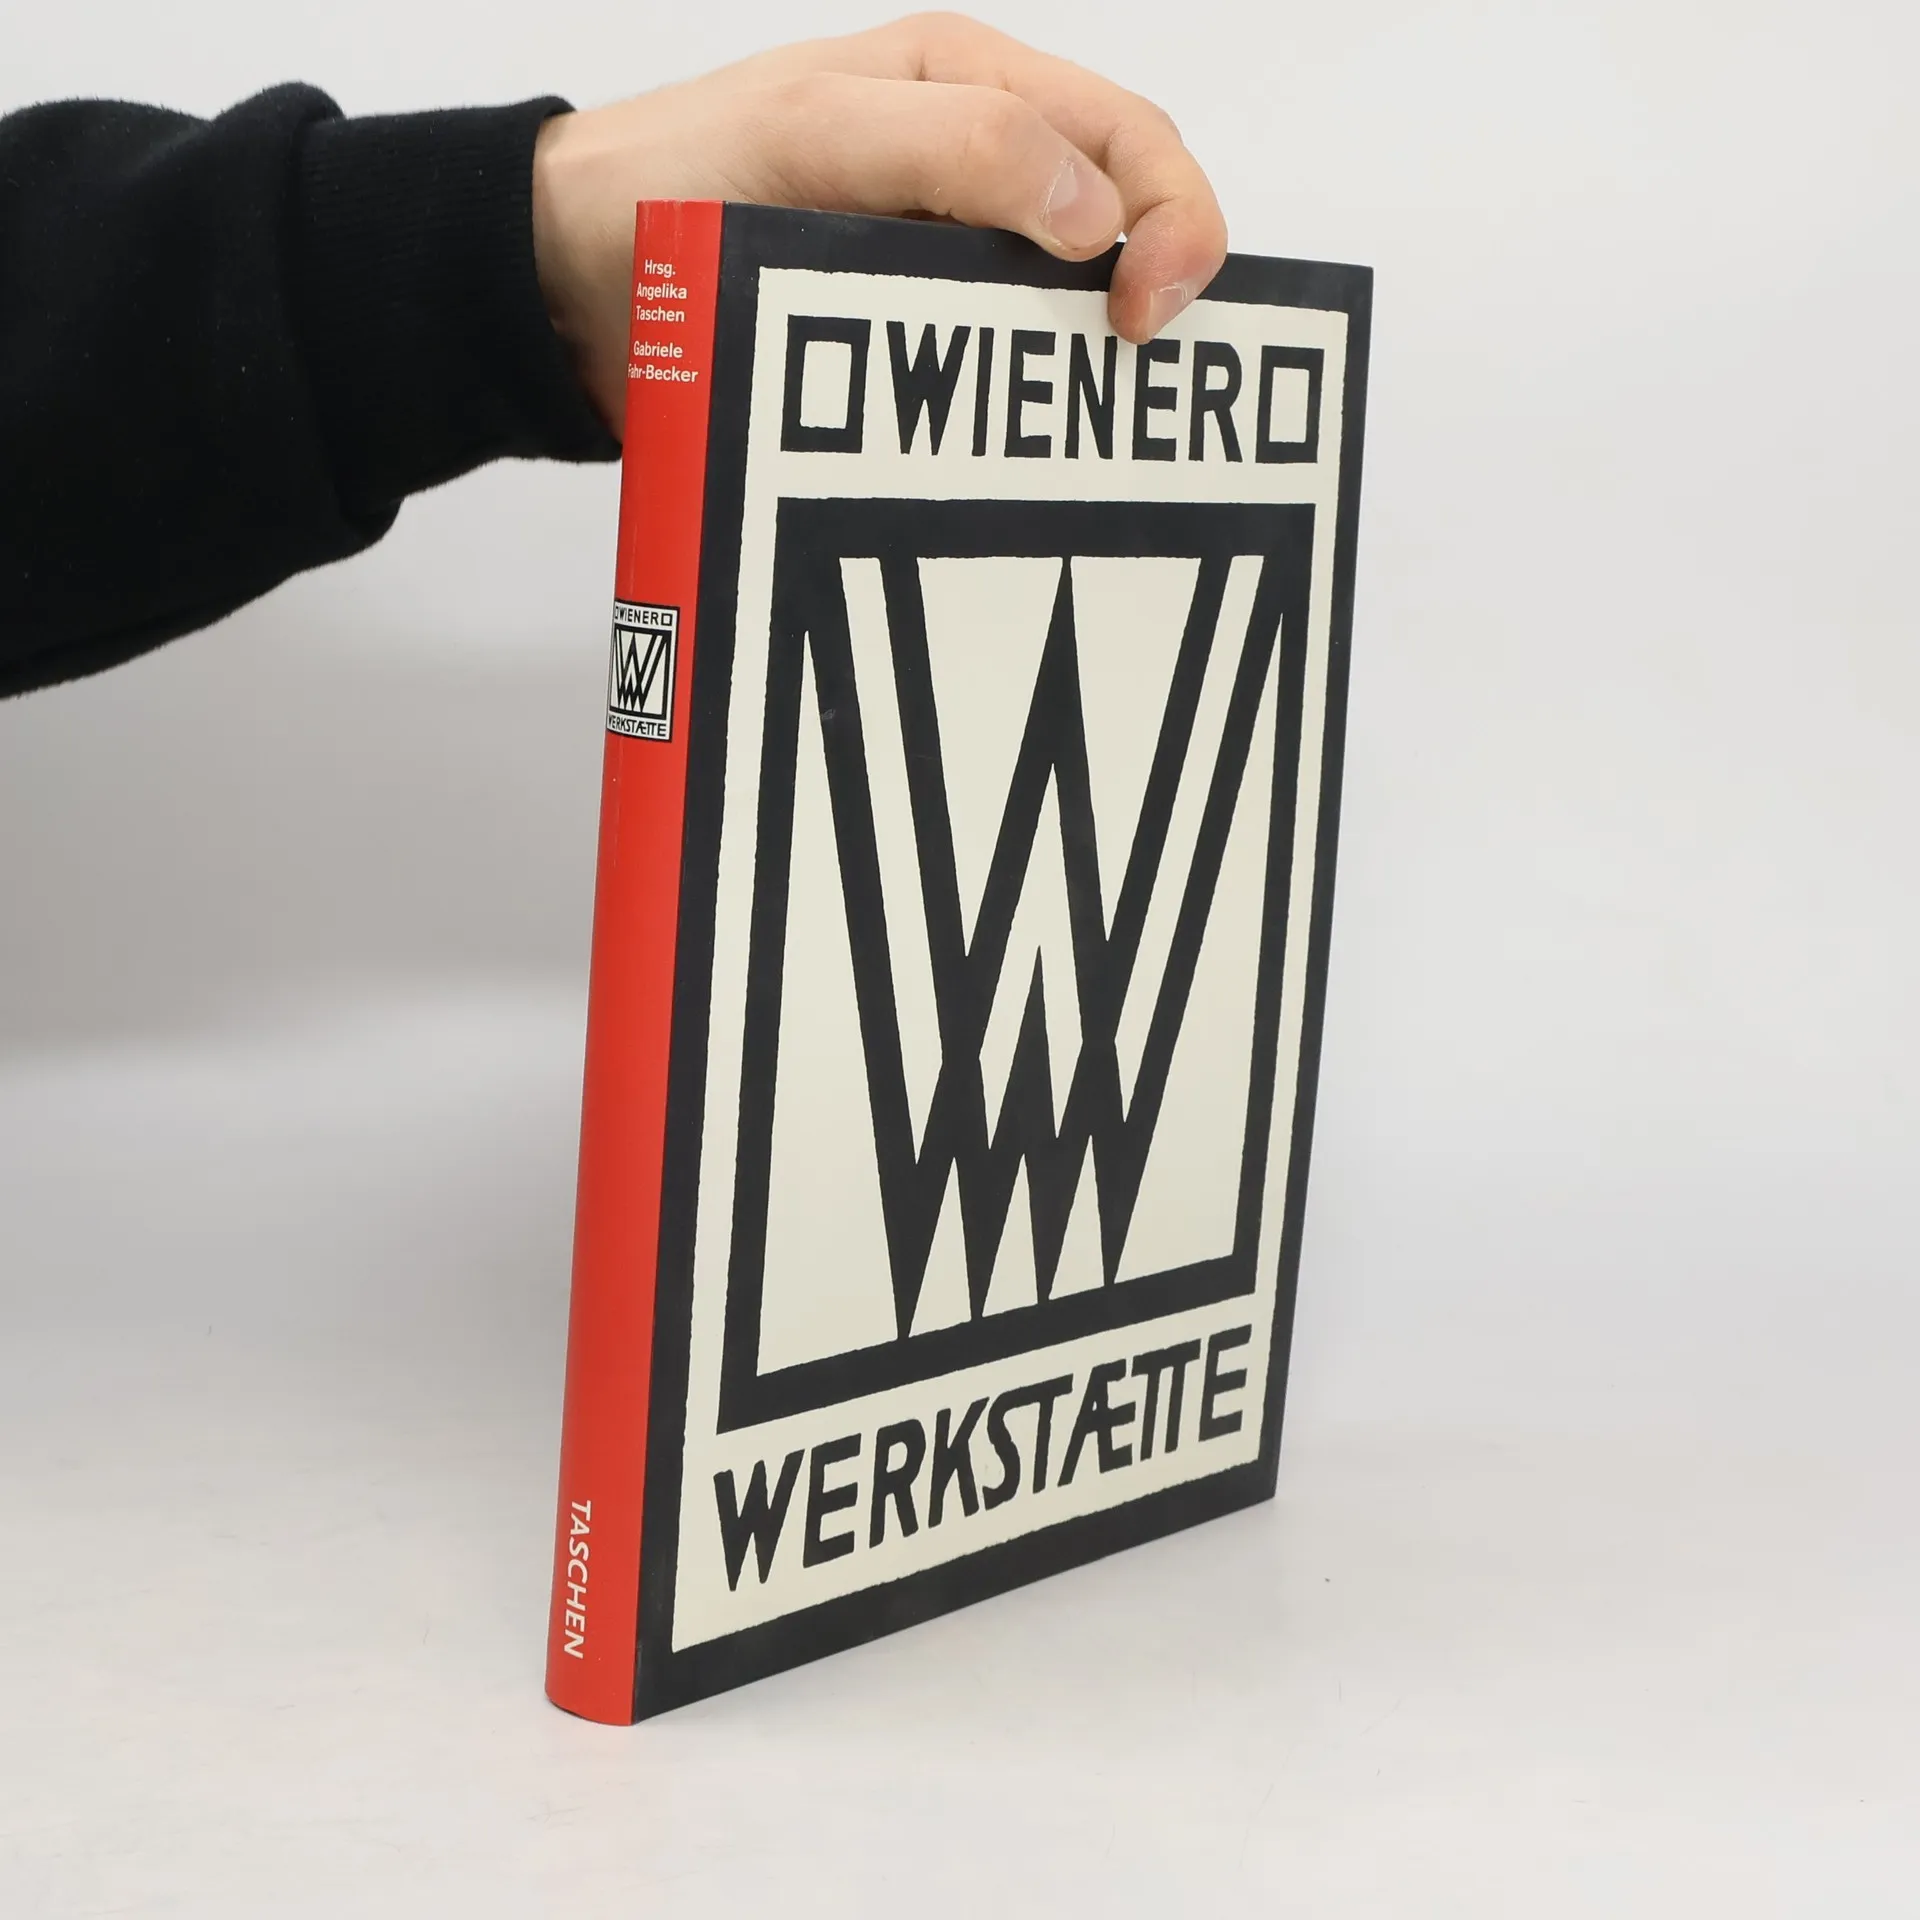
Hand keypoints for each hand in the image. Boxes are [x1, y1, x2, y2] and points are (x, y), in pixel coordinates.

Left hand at [530, 12, 1228, 432]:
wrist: (569, 275)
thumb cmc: (675, 175)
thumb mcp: (816, 130)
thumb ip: (959, 146)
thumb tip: (1096, 218)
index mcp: (969, 85)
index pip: (1127, 136)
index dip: (1169, 217)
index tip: (1139, 312)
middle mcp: (974, 165)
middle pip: (1122, 216)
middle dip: (1158, 283)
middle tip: (1130, 368)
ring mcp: (944, 255)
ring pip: (1066, 301)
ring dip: (1091, 355)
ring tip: (1100, 423)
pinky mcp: (907, 334)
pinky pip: (996, 364)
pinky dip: (1024, 402)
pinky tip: (1030, 444)